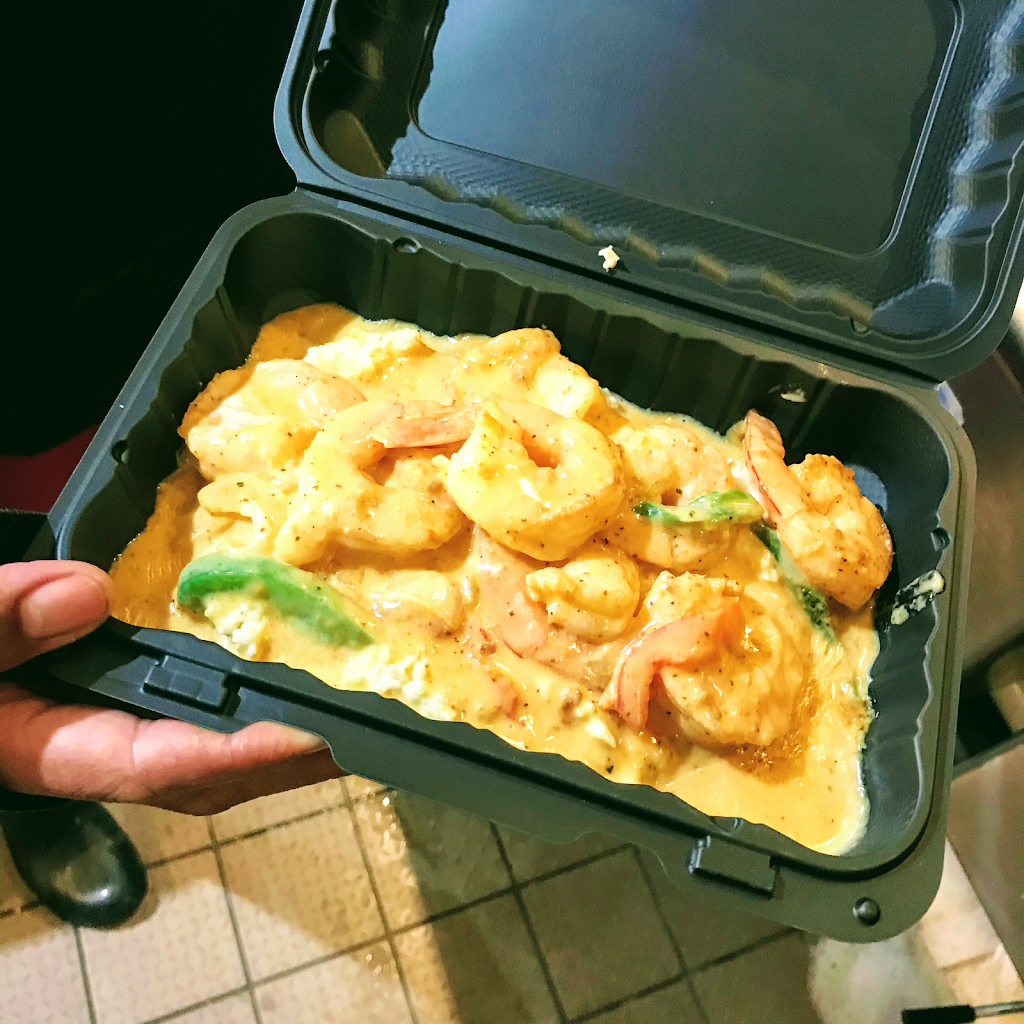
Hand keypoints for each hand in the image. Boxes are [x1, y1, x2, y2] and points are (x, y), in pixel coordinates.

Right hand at [0, 560, 342, 813]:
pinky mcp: (128, 701)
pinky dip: (260, 704)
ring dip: (290, 738)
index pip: (149, 763)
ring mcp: (117, 729)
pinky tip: (305, 677)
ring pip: (215, 751)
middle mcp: (96, 748)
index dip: (232, 751)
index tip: (308, 732)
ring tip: (367, 705)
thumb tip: (82, 594)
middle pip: (208, 770)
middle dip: (290, 756)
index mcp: (49, 747)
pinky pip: (204, 716)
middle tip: (376, 723)